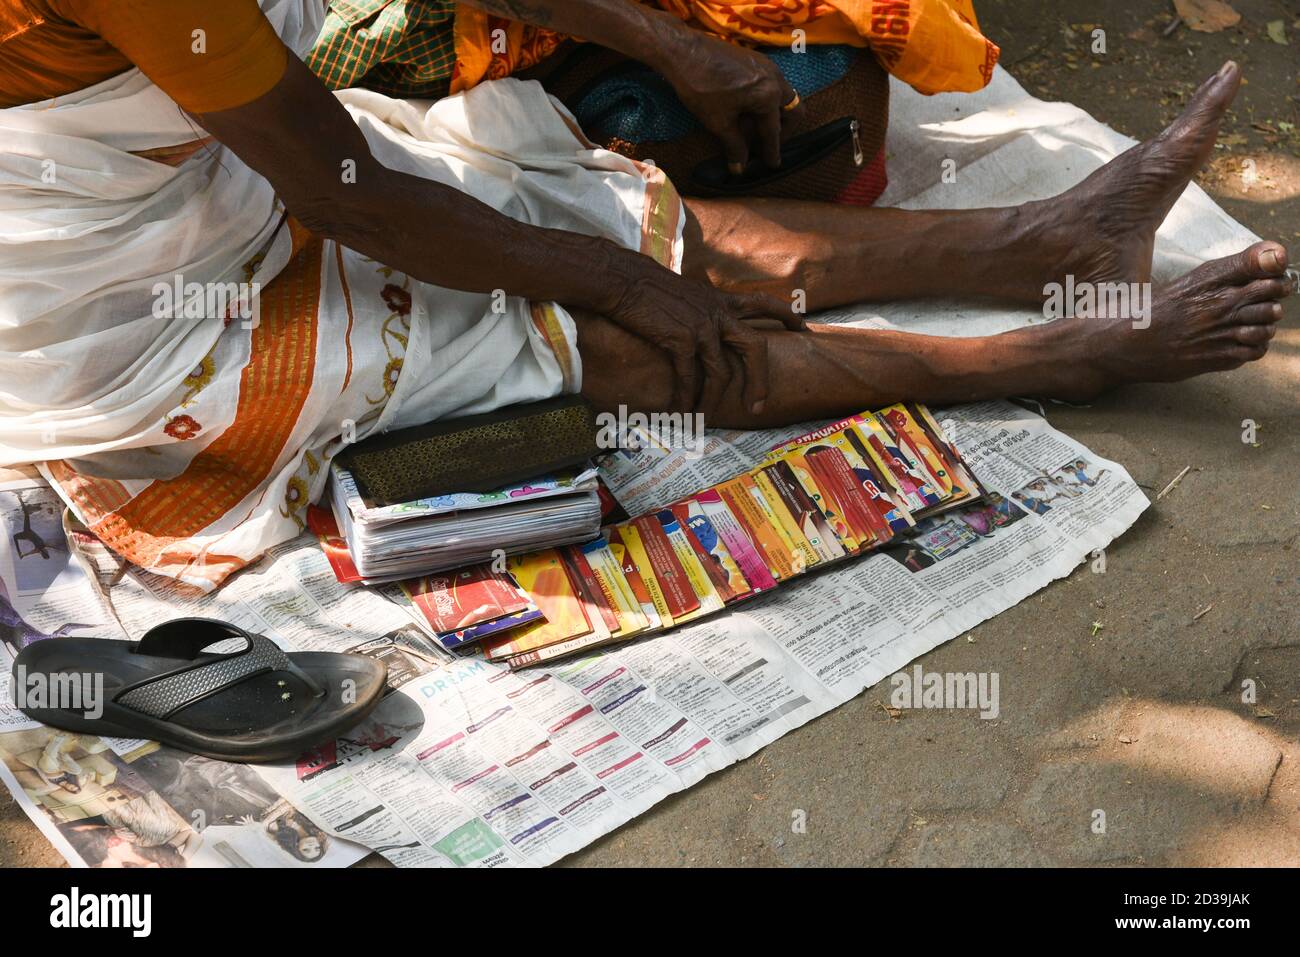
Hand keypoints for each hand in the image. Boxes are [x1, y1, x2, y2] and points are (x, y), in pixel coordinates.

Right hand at [602, 256, 803, 415]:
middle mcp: (717, 313)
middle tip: (759, 404)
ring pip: (721, 372)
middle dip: (760, 379)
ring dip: (715, 399)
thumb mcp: (687, 293)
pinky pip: (690, 378)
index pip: (763, 303)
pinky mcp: (680, 339)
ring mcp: (701, 327)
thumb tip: (705, 325)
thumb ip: (703, 309)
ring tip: (707, 417)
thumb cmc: (648, 287)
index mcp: (720, 301)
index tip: (804, 329)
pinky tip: (683, 412)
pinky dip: (688, 399)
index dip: (787, 315)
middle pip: (755, 347)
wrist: (624, 280)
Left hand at [657, 32, 801, 173]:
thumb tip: (739, 169)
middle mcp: (775, 79)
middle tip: (770, 144)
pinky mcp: (757, 59)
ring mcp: (768, 66)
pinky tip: (748, 108)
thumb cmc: (701, 87)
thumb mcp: (718, 122)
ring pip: (783, 95)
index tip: (772, 165)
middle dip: (785, 130)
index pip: (773, 131)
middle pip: (793, 109)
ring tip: (756, 128)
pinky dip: (767, 100)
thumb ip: (734, 146)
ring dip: (775, 114)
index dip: (771, 151)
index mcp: (768, 95)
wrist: (683, 51)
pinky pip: (772, 83)